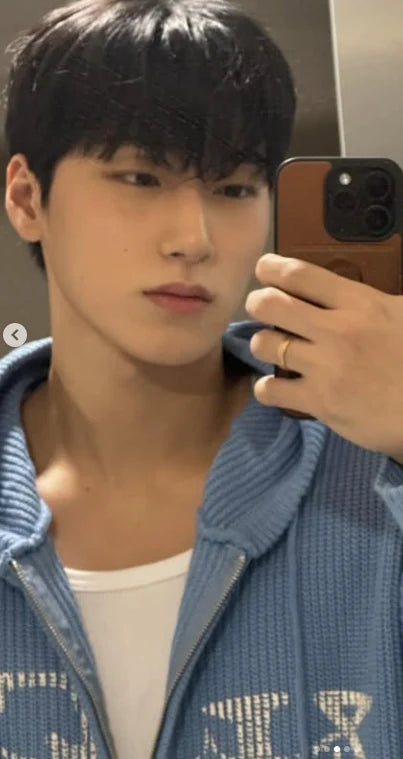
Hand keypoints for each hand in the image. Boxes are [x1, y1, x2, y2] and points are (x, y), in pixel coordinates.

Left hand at [245, 253, 402, 460]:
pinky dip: (265, 389)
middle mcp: (338, 330)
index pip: (301, 274)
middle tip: (261, 309)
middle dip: (257, 302)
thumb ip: (368, 301)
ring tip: (272, 349)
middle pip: (271, 304)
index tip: (264, 269)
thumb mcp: (401, 315)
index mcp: (360, 303)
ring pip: (265, 344)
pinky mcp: (321, 402)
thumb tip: (338, 291)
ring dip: (262, 344)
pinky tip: (275, 387)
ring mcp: (327, 367)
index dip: (272, 268)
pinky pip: (270, 390)